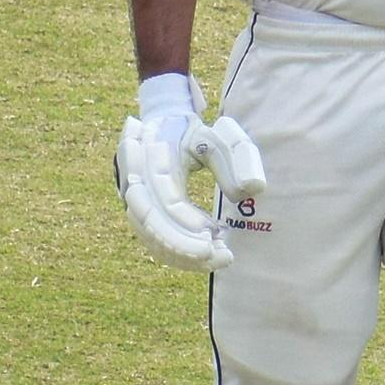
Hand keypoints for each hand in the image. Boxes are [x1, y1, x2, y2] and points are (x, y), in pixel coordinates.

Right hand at [114, 73, 265, 271]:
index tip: (216, 235)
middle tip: (221, 257)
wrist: (162, 127)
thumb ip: (239, 156)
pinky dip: (177, 251)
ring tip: (218, 256)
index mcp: (151, 156)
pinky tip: (205, 253)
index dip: (186, 223)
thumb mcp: (221, 135)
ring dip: (182, 254)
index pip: (164, 199)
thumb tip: (253, 189)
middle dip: (184, 247)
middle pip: (151, 224)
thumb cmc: (196, 133)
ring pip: (150, 237)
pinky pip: (152, 239)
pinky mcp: (137, 213)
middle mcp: (134, 180)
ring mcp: (131, 198)